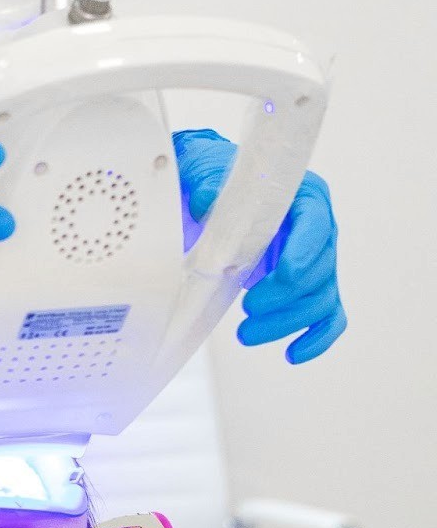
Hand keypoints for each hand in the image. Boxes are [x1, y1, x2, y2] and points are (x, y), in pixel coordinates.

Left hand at [173, 128, 344, 362]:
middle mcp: (318, 228)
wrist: (210, 192)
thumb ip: (207, 187)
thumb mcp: (207, 173)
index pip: (316, 224)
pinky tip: (293, 354)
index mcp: (304, 196)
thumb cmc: (215, 179)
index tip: (284, 275)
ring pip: (320, 299)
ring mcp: (316, 259)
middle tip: (248, 313)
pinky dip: (315, 337)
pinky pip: (326, 315)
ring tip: (247, 334)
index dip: (304, 252)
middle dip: (285, 297)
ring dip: (287, 322)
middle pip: (319, 270)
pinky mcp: (309, 285)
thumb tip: (201, 201)